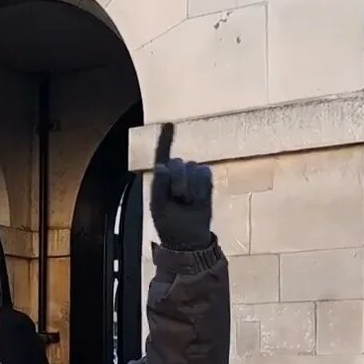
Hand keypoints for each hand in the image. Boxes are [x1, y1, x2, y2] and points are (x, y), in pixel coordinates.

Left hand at [150, 123, 212, 250]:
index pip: (162, 155)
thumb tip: (161, 166)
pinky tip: (197, 199)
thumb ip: (158, 186)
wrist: (189, 239)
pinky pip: (205, 174)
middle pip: (178, 162)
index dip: (165, 140)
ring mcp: (192, 178)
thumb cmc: (169, 224)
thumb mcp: (158, 206)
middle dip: (177, 180)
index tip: (169, 124)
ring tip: (187, 202)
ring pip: (192, 168)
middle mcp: (177, 174)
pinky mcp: (206, 183)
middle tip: (177, 199)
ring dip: (190, 187)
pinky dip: (201, 187)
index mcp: (161, 179)